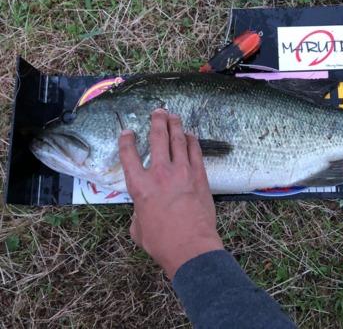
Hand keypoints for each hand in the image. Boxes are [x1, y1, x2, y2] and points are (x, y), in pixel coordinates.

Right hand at [118, 109, 223, 279]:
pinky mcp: (200, 176)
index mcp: (139, 186)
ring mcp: (182, 172)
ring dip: (175, 126)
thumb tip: (143, 209)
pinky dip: (192, 141)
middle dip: (157, 121)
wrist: (190, 247)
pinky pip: (195, 152)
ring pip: (178, 141)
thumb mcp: (138, 228)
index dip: (126, 141)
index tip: (128, 132)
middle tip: (158, 111)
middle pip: (158, 139)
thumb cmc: (161, 242)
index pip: (129, 155)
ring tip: (173, 115)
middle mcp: (160, 173)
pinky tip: (191, 135)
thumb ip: (138, 212)